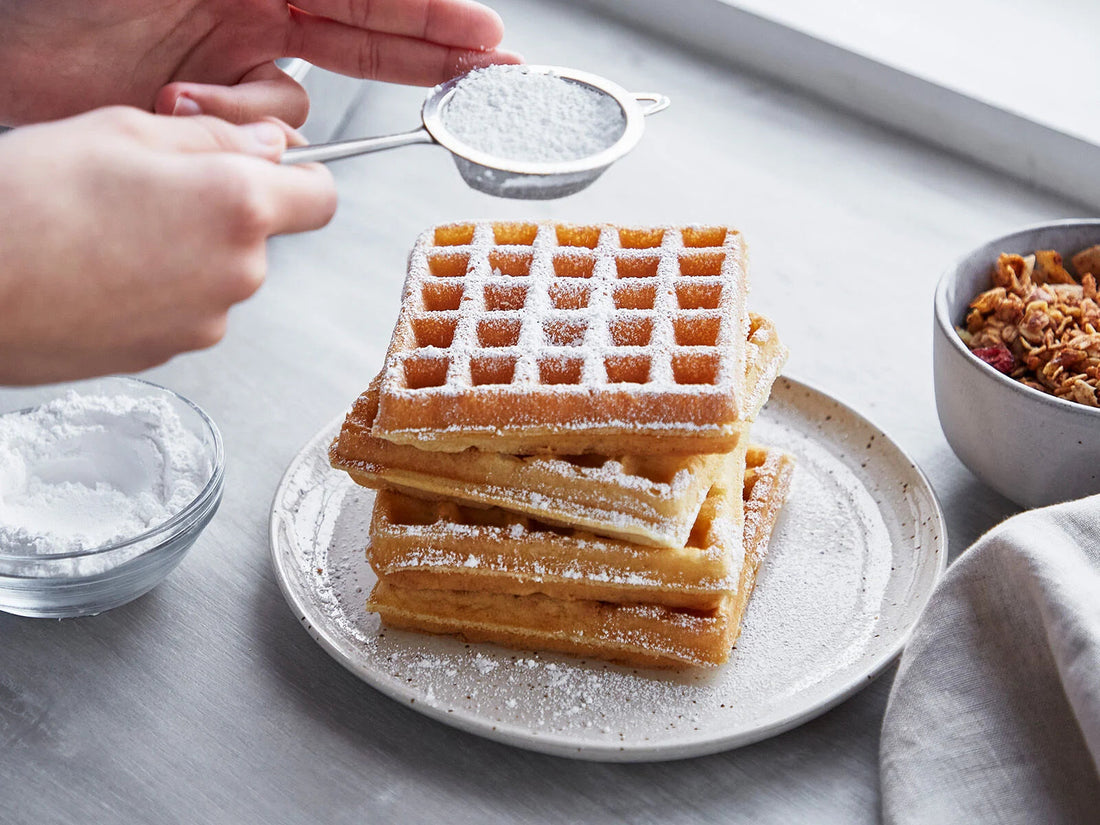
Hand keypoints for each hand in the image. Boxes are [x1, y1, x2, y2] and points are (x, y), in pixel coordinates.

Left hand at [0, 0, 519, 126]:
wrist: (0, 49)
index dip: (434, 17)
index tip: (486, 37)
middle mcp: (255, 10)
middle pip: (368, 37)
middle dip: (426, 56)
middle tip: (488, 73)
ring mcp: (231, 62)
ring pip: (301, 111)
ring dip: (256, 117)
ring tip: (190, 94)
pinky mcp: (205, 115)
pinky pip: (255, 145)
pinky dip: (224, 140)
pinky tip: (175, 110)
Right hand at [0, 107, 335, 383]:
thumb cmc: (26, 206)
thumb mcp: (123, 131)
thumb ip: (213, 138)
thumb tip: (265, 146)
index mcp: (239, 209)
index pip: (321, 197)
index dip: (300, 177)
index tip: (276, 169)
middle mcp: (237, 273)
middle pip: (261, 236)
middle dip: (222, 210)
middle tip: (151, 189)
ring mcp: (205, 322)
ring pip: (220, 273)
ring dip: (187, 250)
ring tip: (113, 230)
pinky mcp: (169, 353)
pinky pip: (185, 308)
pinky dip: (159, 289)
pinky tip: (102, 268)